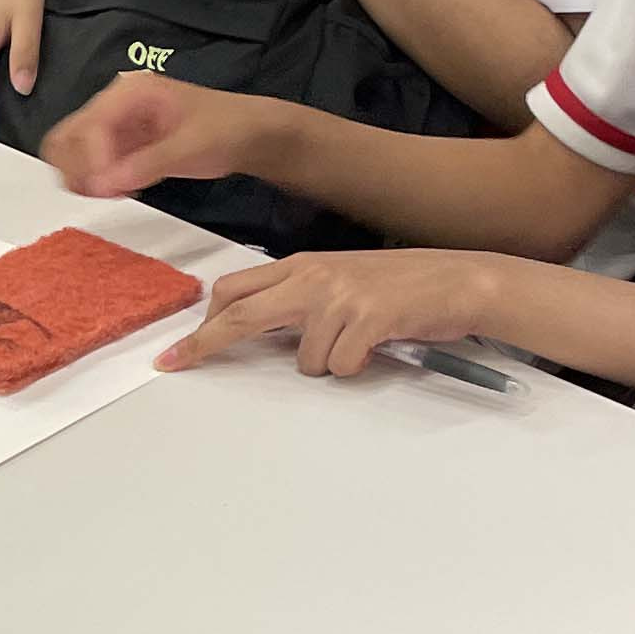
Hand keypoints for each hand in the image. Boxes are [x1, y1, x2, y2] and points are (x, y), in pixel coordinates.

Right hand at [42, 74, 271, 200]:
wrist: (250, 135)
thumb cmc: (227, 128)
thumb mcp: (191, 147)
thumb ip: (145, 165)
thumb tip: (104, 184)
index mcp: (131, 92)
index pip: (91, 125)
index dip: (92, 159)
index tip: (104, 188)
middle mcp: (115, 104)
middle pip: (68, 135)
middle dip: (77, 167)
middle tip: (101, 192)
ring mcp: (116, 126)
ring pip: (73, 151)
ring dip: (83, 176)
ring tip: (113, 192)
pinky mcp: (121, 147)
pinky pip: (92, 165)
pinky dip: (96, 180)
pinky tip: (121, 190)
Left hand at [161, 244, 513, 375]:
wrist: (458, 281)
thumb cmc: (400, 287)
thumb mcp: (339, 282)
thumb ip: (298, 300)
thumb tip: (259, 330)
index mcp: (302, 266)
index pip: (235, 290)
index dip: (203, 323)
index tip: (176, 351)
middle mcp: (313, 276)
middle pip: (241, 314)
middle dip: (207, 343)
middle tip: (178, 364)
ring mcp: (340, 295)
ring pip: (304, 358)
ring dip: (327, 363)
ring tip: (358, 343)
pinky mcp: (368, 317)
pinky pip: (341, 365)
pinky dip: (357, 367)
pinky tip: (377, 346)